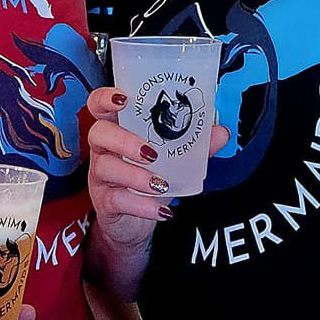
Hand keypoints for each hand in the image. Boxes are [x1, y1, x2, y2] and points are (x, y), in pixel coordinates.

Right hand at [85, 87, 229, 254]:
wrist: (133, 221)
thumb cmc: (147, 178)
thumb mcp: (170, 159)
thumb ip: (193, 144)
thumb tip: (220, 132)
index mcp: (118, 129)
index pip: (99, 105)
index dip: (106, 98)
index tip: (124, 99)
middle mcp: (104, 149)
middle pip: (99, 133)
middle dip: (125, 140)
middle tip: (152, 153)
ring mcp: (100, 176)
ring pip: (106, 167)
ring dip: (136, 176)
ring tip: (161, 184)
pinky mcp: (104, 202)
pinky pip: (117, 200)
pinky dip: (141, 205)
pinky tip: (161, 209)